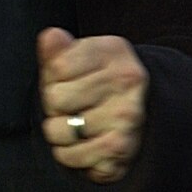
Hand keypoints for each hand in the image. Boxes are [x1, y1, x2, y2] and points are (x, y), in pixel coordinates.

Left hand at [37, 28, 146, 183]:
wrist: (142, 115)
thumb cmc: (99, 83)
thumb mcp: (81, 58)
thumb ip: (60, 51)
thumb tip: (50, 37)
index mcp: (113, 50)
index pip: (57, 67)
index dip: (52, 78)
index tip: (67, 81)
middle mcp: (125, 80)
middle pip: (55, 98)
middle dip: (55, 107)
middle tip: (73, 106)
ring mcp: (125, 114)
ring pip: (57, 129)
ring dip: (60, 132)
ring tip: (78, 125)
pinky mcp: (120, 146)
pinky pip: (70, 155)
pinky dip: (69, 154)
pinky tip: (83, 143)